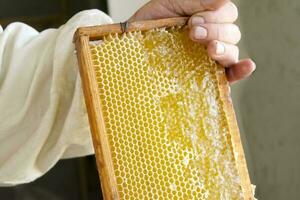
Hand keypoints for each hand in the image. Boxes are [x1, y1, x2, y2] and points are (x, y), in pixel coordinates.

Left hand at [129, 0, 255, 83]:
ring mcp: (209, 57)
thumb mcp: (171, 4)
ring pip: (232, 52)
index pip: (227, 13)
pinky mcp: (206, 76)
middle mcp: (211, 37)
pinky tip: (246, 66)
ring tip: (208, 48)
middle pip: (232, 33)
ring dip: (224, 48)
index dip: (216, 16)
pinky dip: (240, 70)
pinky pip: (229, 74)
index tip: (192, 21)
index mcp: (206, 19)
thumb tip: (221, 0)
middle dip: (216, 31)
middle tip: (193, 32)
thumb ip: (197, 0)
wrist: (132, 47)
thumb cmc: (150, 25)